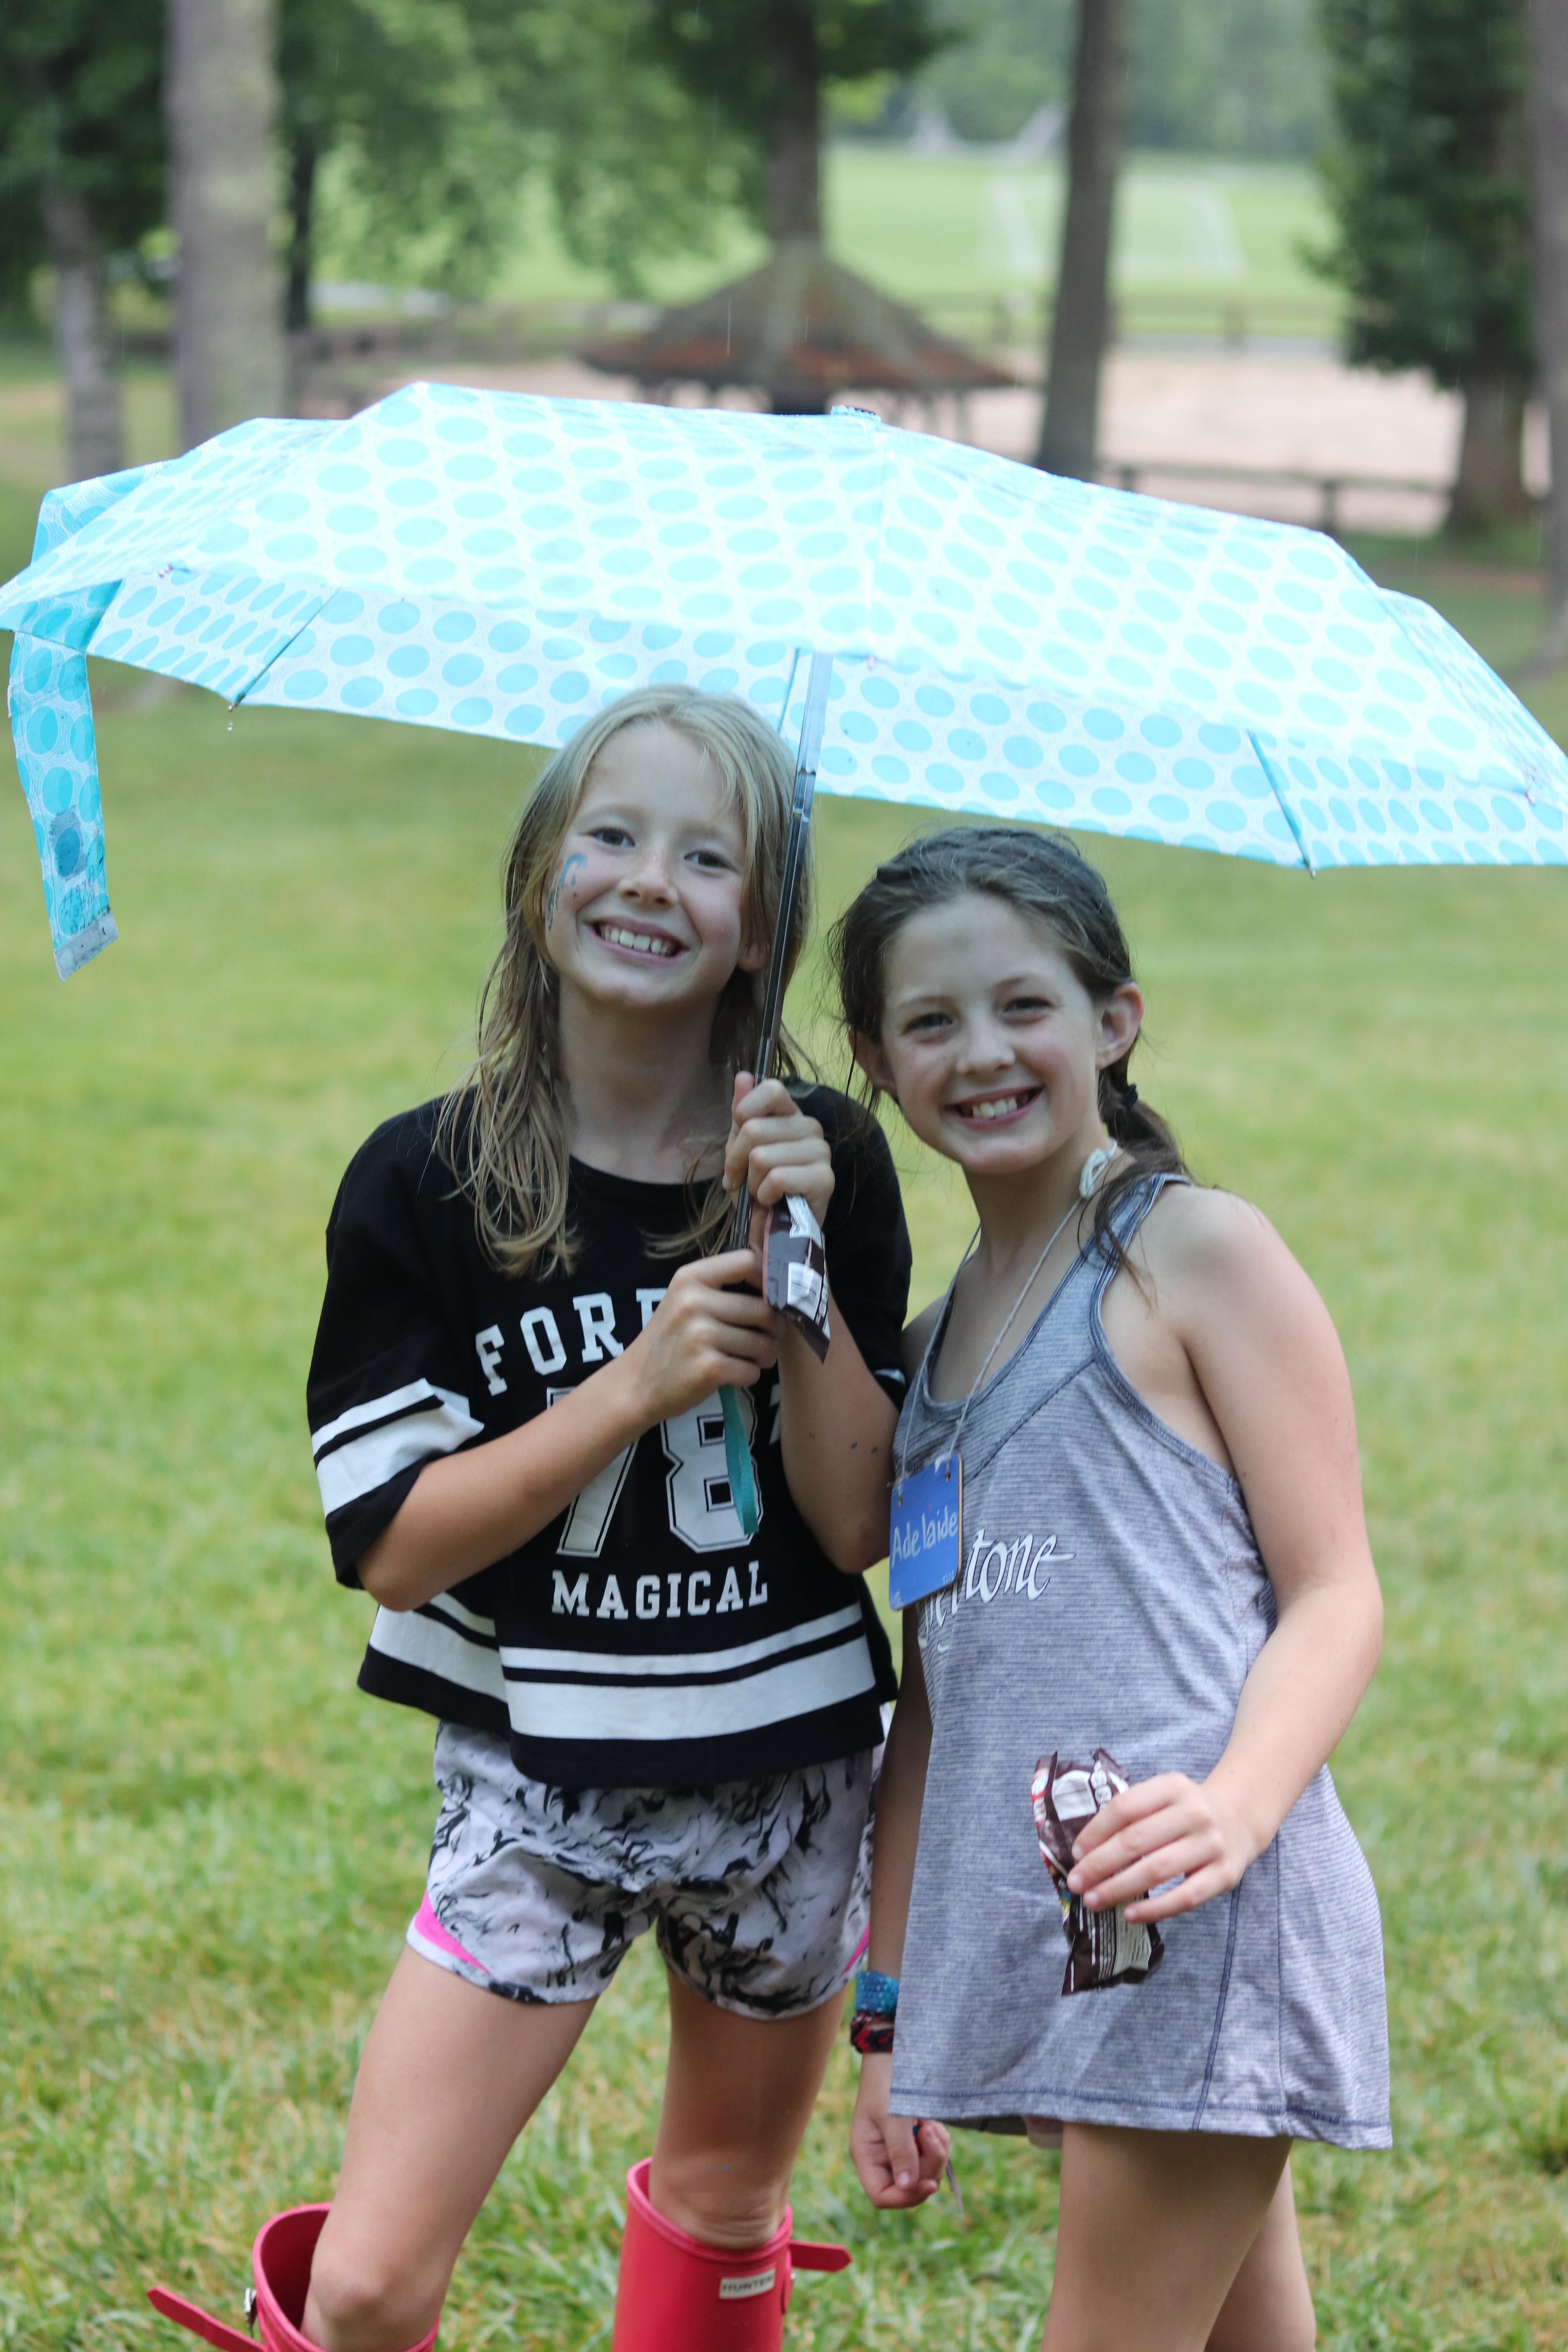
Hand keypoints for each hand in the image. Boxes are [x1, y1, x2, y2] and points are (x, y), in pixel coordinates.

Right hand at [621, 1251, 778, 1422]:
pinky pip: (752, 1371)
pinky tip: (732, 1374)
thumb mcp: (685, 1300)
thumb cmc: (671, 1340)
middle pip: (764, 1309)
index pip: (748, 1262)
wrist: (636, 1383)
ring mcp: (699, 1335)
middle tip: (764, 1339)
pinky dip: (749, 1376)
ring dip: (764, 1356)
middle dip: (774, 1330)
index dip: (770, 1281)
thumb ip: (723, 1288)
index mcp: (691, 1277)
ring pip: (763, 1344)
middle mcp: (694, 1301)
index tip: (770, 1299)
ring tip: (747, 1358)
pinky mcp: (707, 1367)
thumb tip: (779, 1288)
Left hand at [723, 1073, 834, 1233]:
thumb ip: (743, 1113)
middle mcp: (811, 1128)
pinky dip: (765, 1195)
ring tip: (761, 1192)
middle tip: (742, 1179)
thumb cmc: (758, 1190)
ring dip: (752, 1182)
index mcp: (791, 1115)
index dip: (745, 1112)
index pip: (772, 1089)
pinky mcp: (825, 1179)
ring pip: (762, 1157)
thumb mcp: (741, 1150)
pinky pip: (777, 1178)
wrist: (773, 1233)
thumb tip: (743, 1075)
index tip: (738, 1142)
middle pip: (754, 1129)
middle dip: (737, 1161)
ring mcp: (821, 1152)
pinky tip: (773, 1202)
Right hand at [850, 2054, 950, 2208]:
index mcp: (867, 2156)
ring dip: (936, 2151)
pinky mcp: (917, 2140)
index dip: (905, 2197)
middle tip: (930, 2132)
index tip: (928, 2183)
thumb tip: (908, 2187)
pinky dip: (939, 2142)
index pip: (882, 2195)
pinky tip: (934, 2122)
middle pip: (911, 2185)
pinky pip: (934, 2155)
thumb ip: (900, 2151)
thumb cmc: (887, 2081)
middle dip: (927, 2164)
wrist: (895, 2052)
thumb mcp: (892, 2116)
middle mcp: (883, 2158)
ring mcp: (901, 2150)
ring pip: (926, 2171)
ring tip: (931, 2123)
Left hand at [1066, 1772, 1259, 1924]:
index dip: (1095, 1832)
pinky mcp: (1224, 1875)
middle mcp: (1194, 1812)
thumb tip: (1084, 1851)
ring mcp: (1211, 1844)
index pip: (1124, 1808)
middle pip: (1136, 1840)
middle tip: (1076, 1883)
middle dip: (1099, 1864)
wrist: (1240, 1817)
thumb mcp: (1162, 1797)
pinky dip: (1154, 1909)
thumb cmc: (1186, 1811)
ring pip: (1156, 1870)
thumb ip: (1130, 1815)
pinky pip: (1185, 1897)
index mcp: (1172, 1786)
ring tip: (1094, 1900)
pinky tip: (1129, 1915)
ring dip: (1119, 1888)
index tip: (1075, 1853)